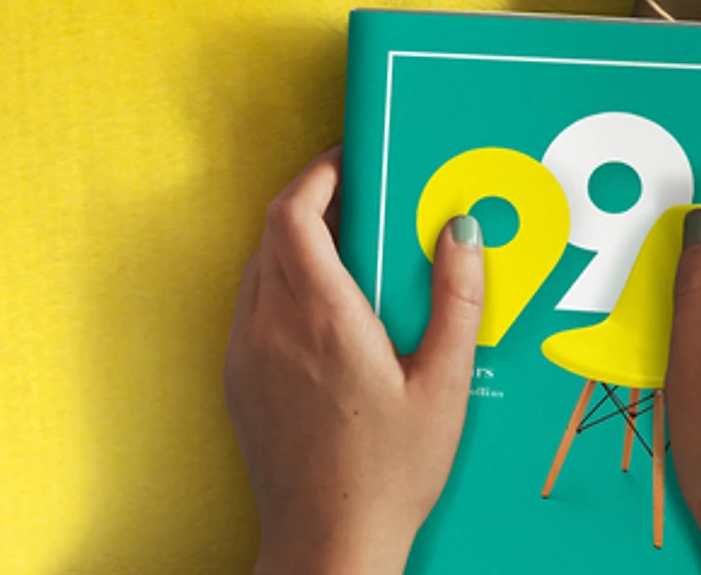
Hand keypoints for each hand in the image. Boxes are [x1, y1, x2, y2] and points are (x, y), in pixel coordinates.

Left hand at [224, 147, 484, 574]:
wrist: (328, 544)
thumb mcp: (443, 386)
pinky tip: (323, 310)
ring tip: (348, 254)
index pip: (294, 213)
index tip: (348, 162)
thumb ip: (456, 301)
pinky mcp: (237, 378)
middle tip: (361, 202)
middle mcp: (272, 325)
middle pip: (273, 231)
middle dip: (312, 203)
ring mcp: (246, 352)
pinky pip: (251, 306)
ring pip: (258, 266)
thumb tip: (462, 231)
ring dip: (294, 244)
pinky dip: (281, 285)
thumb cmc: (387, 475)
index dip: (316, 175)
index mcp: (321, 317)